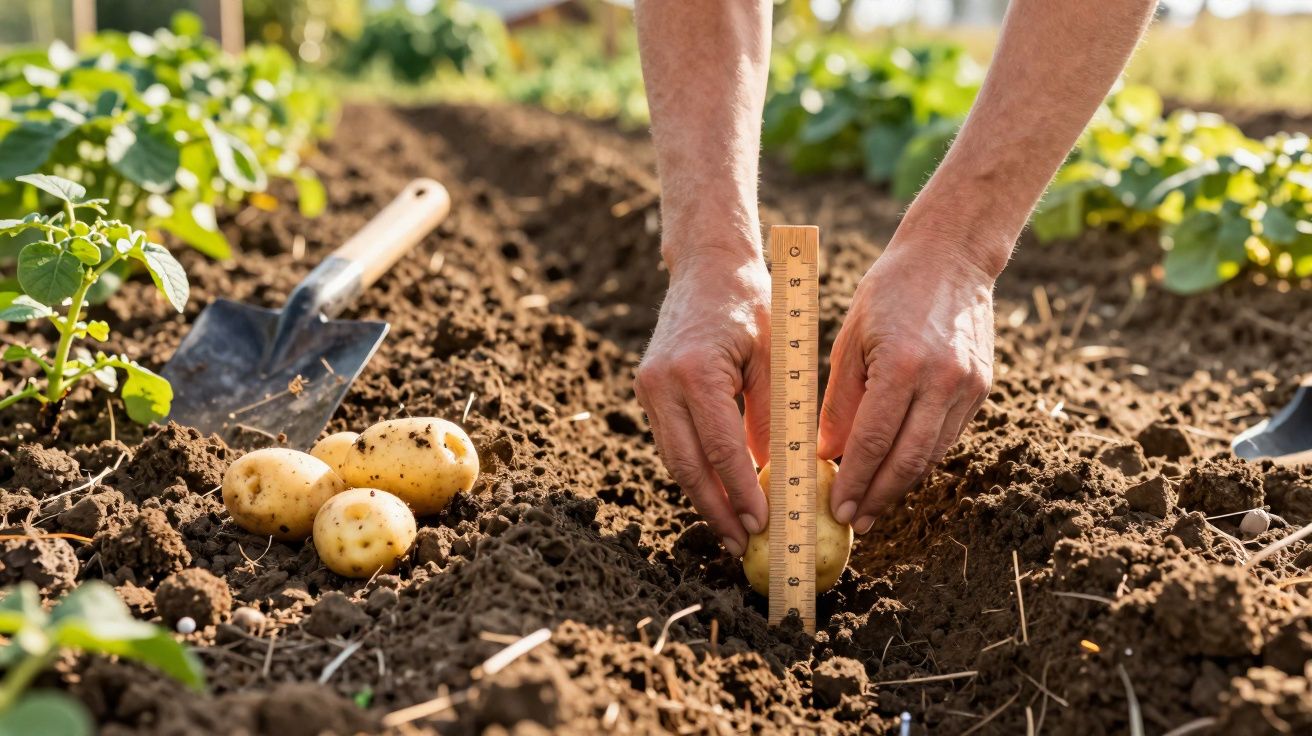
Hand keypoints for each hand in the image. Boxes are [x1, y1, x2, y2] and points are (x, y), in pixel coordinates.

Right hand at [634, 252, 770, 555]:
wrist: (707, 267)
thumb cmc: (751, 305)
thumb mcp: (774, 358)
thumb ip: (774, 416)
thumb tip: (783, 476)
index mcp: (697, 372)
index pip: (721, 448)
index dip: (741, 492)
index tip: (763, 523)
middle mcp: (662, 383)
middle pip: (687, 465)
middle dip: (716, 510)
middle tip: (742, 545)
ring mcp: (649, 387)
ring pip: (674, 460)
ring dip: (702, 498)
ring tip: (732, 530)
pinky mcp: (648, 390)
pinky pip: (671, 442)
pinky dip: (694, 472)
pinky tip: (718, 495)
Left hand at [819, 239, 995, 534]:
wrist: (951, 255)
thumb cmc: (888, 290)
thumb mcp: (850, 338)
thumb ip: (841, 400)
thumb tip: (827, 453)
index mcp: (903, 366)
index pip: (873, 441)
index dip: (854, 481)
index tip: (837, 508)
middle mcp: (941, 381)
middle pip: (908, 460)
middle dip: (879, 497)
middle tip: (855, 521)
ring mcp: (967, 386)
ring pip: (933, 455)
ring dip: (901, 484)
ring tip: (873, 504)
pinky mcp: (981, 387)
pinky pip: (948, 436)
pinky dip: (921, 457)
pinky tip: (898, 469)